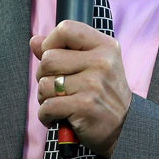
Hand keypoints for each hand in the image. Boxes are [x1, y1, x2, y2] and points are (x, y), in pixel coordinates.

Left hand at [31, 20, 131, 158]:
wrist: (124, 129)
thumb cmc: (103, 95)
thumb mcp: (92, 66)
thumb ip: (62, 51)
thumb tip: (34, 41)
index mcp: (105, 46)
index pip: (66, 28)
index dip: (51, 42)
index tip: (53, 58)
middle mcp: (102, 62)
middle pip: (48, 58)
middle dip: (44, 76)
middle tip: (56, 88)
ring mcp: (94, 84)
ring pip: (45, 84)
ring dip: (44, 97)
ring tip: (59, 102)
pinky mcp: (85, 107)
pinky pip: (47, 106)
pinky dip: (45, 115)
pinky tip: (57, 117)